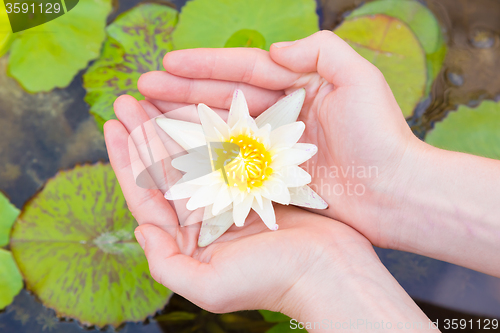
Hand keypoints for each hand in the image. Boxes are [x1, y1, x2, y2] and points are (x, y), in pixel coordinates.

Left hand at [104, 97, 430, 325]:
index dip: (125, 160)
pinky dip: (208, 128)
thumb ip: (166, 265)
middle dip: (144, 134)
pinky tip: (195, 107)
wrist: (328, 270)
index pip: (145, 195)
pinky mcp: (254, 182)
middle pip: (164, 169)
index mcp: (188, 239)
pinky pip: (223, 149)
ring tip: (153, 97)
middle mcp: (204, 216)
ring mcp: (229, 196)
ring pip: (191, 154)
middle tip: (128, 99)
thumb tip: (141, 229)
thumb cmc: (272, 281)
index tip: (112, 125)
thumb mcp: (210, 287)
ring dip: (171, 126)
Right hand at [137, 30, 423, 248]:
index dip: (202, 64)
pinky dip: (201, 153)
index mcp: (298, 84)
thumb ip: (319, 50)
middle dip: (180, 92)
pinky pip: (228, 159)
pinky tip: (175, 150)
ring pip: (218, 127)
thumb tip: (274, 50)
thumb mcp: (359, 78)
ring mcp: (274, 144)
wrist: (394, 192)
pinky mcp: (272, 174)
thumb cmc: (381, 136)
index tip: (165, 62)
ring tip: (146, 115)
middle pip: (221, 96)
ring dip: (182, 120)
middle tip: (140, 89)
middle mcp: (281, 111)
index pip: (241, 68)